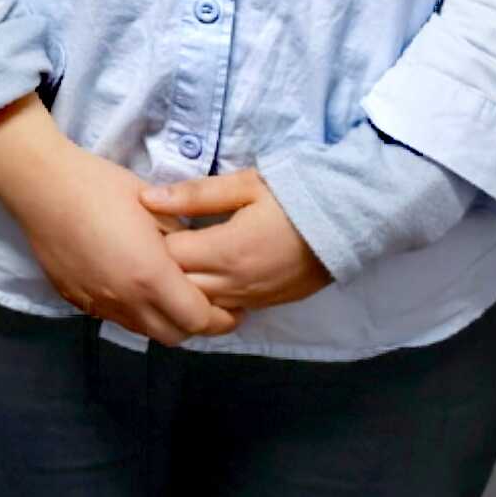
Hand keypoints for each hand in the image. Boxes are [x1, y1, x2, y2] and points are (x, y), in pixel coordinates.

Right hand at [0, 104, 235, 343]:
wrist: (43, 185)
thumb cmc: (102, 187)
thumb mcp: (157, 208)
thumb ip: (184, 243)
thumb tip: (199, 260)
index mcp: (151, 277)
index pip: (198, 319)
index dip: (220, 317)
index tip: (231, 305)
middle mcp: (125, 300)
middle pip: (174, 336)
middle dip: (195, 326)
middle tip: (204, 303)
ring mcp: (97, 304)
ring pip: (142, 330)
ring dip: (161, 319)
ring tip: (167, 293)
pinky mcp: (76, 300)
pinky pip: (113, 316)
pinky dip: (131, 310)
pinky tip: (129, 282)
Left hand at [141, 166, 333, 313]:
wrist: (350, 220)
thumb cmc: (296, 194)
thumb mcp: (246, 185)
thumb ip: (196, 195)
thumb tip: (147, 199)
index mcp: (226, 251)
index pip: (167, 259)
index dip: (150, 244)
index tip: (145, 227)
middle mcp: (234, 283)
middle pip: (177, 290)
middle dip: (160, 271)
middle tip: (153, 247)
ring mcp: (250, 298)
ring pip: (198, 307)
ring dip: (181, 289)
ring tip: (175, 264)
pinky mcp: (264, 305)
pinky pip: (222, 311)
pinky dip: (206, 299)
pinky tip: (201, 279)